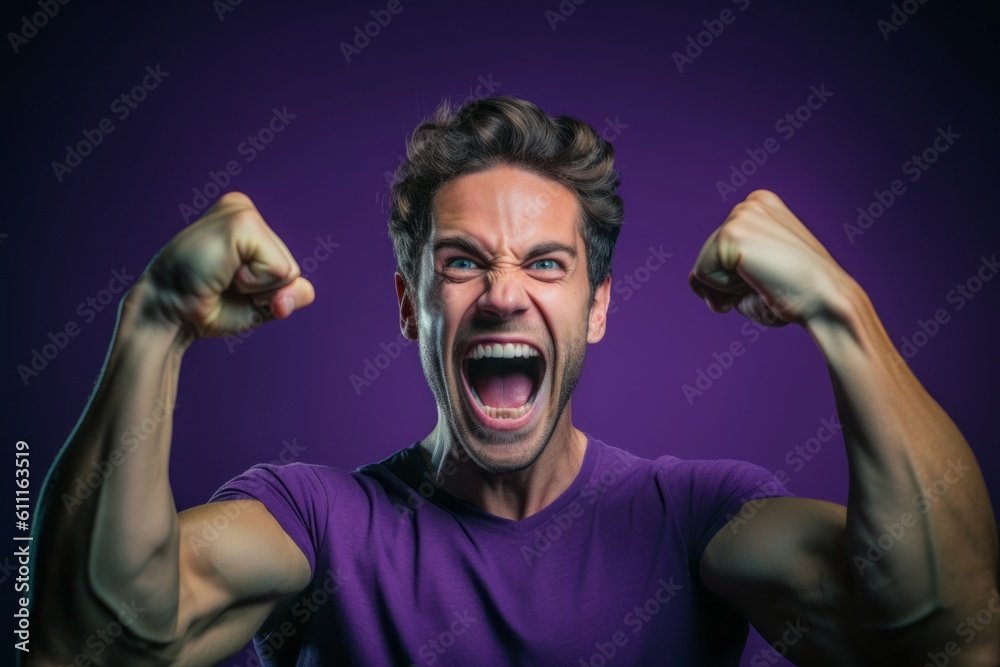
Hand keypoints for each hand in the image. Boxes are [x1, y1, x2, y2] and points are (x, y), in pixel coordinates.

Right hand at [135, 192, 314, 337]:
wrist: (167, 314)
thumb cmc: (206, 307)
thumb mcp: (258, 304)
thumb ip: (289, 294)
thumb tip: (304, 289)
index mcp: (246, 223)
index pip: (287, 269)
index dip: (264, 293)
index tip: (225, 287)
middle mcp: (243, 209)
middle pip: (291, 268)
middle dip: (262, 291)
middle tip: (219, 285)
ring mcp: (242, 212)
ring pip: (288, 270)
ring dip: (256, 289)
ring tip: (218, 278)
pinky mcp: (241, 222)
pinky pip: (279, 270)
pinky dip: (253, 284)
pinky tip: (220, 274)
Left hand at [689, 189, 852, 326]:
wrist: (827, 301)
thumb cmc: (797, 296)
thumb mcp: (756, 274)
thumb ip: (724, 269)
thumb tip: (691, 278)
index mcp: (760, 206)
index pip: (719, 250)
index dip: (734, 278)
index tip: (771, 278)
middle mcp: (749, 203)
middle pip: (707, 258)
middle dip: (728, 285)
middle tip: (770, 283)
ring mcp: (740, 215)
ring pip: (701, 268)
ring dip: (729, 289)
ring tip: (767, 281)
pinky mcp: (730, 234)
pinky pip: (701, 276)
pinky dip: (726, 290)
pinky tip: (759, 280)